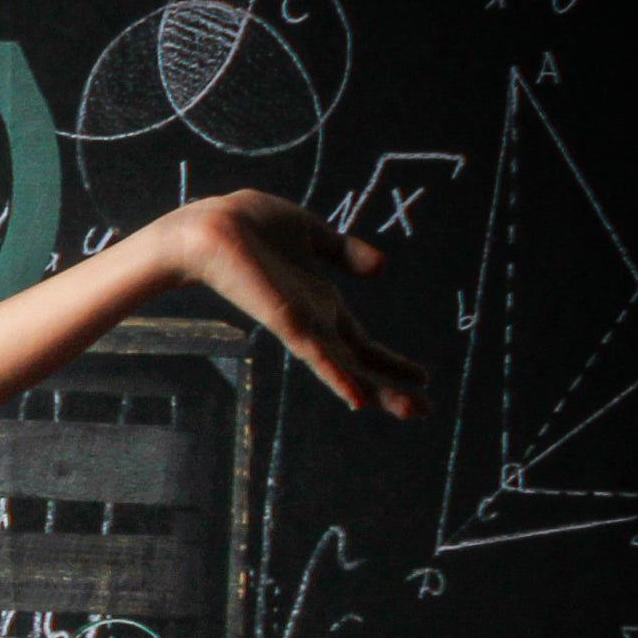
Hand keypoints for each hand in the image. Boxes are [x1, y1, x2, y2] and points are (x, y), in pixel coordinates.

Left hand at [162, 191, 427, 416]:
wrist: (213, 224)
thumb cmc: (249, 226)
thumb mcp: (311, 234)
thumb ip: (344, 251)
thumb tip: (382, 268)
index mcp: (318, 303)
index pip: (360, 342)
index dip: (390, 362)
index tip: (422, 379)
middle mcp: (312, 320)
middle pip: (358, 363)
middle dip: (391, 387)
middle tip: (424, 412)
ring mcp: (301, 324)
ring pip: (346, 367)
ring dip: (380, 391)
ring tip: (412, 413)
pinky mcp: (287, 321)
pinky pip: (317, 354)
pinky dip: (338, 377)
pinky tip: (359, 401)